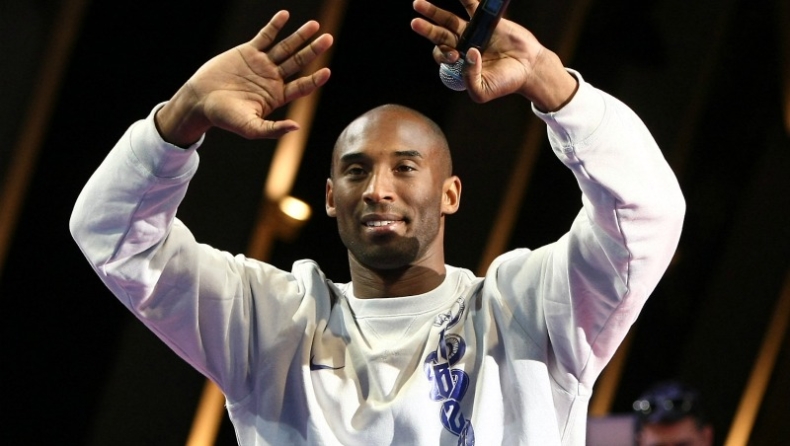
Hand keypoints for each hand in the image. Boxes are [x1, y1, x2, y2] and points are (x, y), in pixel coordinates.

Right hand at [156, 10, 332, 146]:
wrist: (201, 100)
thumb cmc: (226, 118)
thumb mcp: (251, 128)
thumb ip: (273, 129)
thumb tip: (296, 127)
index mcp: (277, 96)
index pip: (301, 86)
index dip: (314, 79)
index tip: (326, 71)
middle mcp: (273, 78)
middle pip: (298, 62)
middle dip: (313, 50)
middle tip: (328, 39)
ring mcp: (261, 63)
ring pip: (285, 47)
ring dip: (300, 36)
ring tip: (315, 25)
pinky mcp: (248, 52)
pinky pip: (265, 36)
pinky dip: (274, 26)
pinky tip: (285, 15)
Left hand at [411, 0, 575, 110]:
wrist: (529, 68)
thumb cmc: (505, 83)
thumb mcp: (483, 91)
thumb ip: (470, 78)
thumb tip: (468, 52)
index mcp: (458, 64)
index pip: (442, 55)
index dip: (444, 54)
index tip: (457, 56)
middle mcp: (463, 46)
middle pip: (440, 35)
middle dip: (427, 29)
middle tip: (414, 22)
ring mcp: (473, 32)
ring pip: (449, 20)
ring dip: (434, 11)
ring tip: (417, 3)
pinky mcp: (486, 21)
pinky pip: (472, 6)